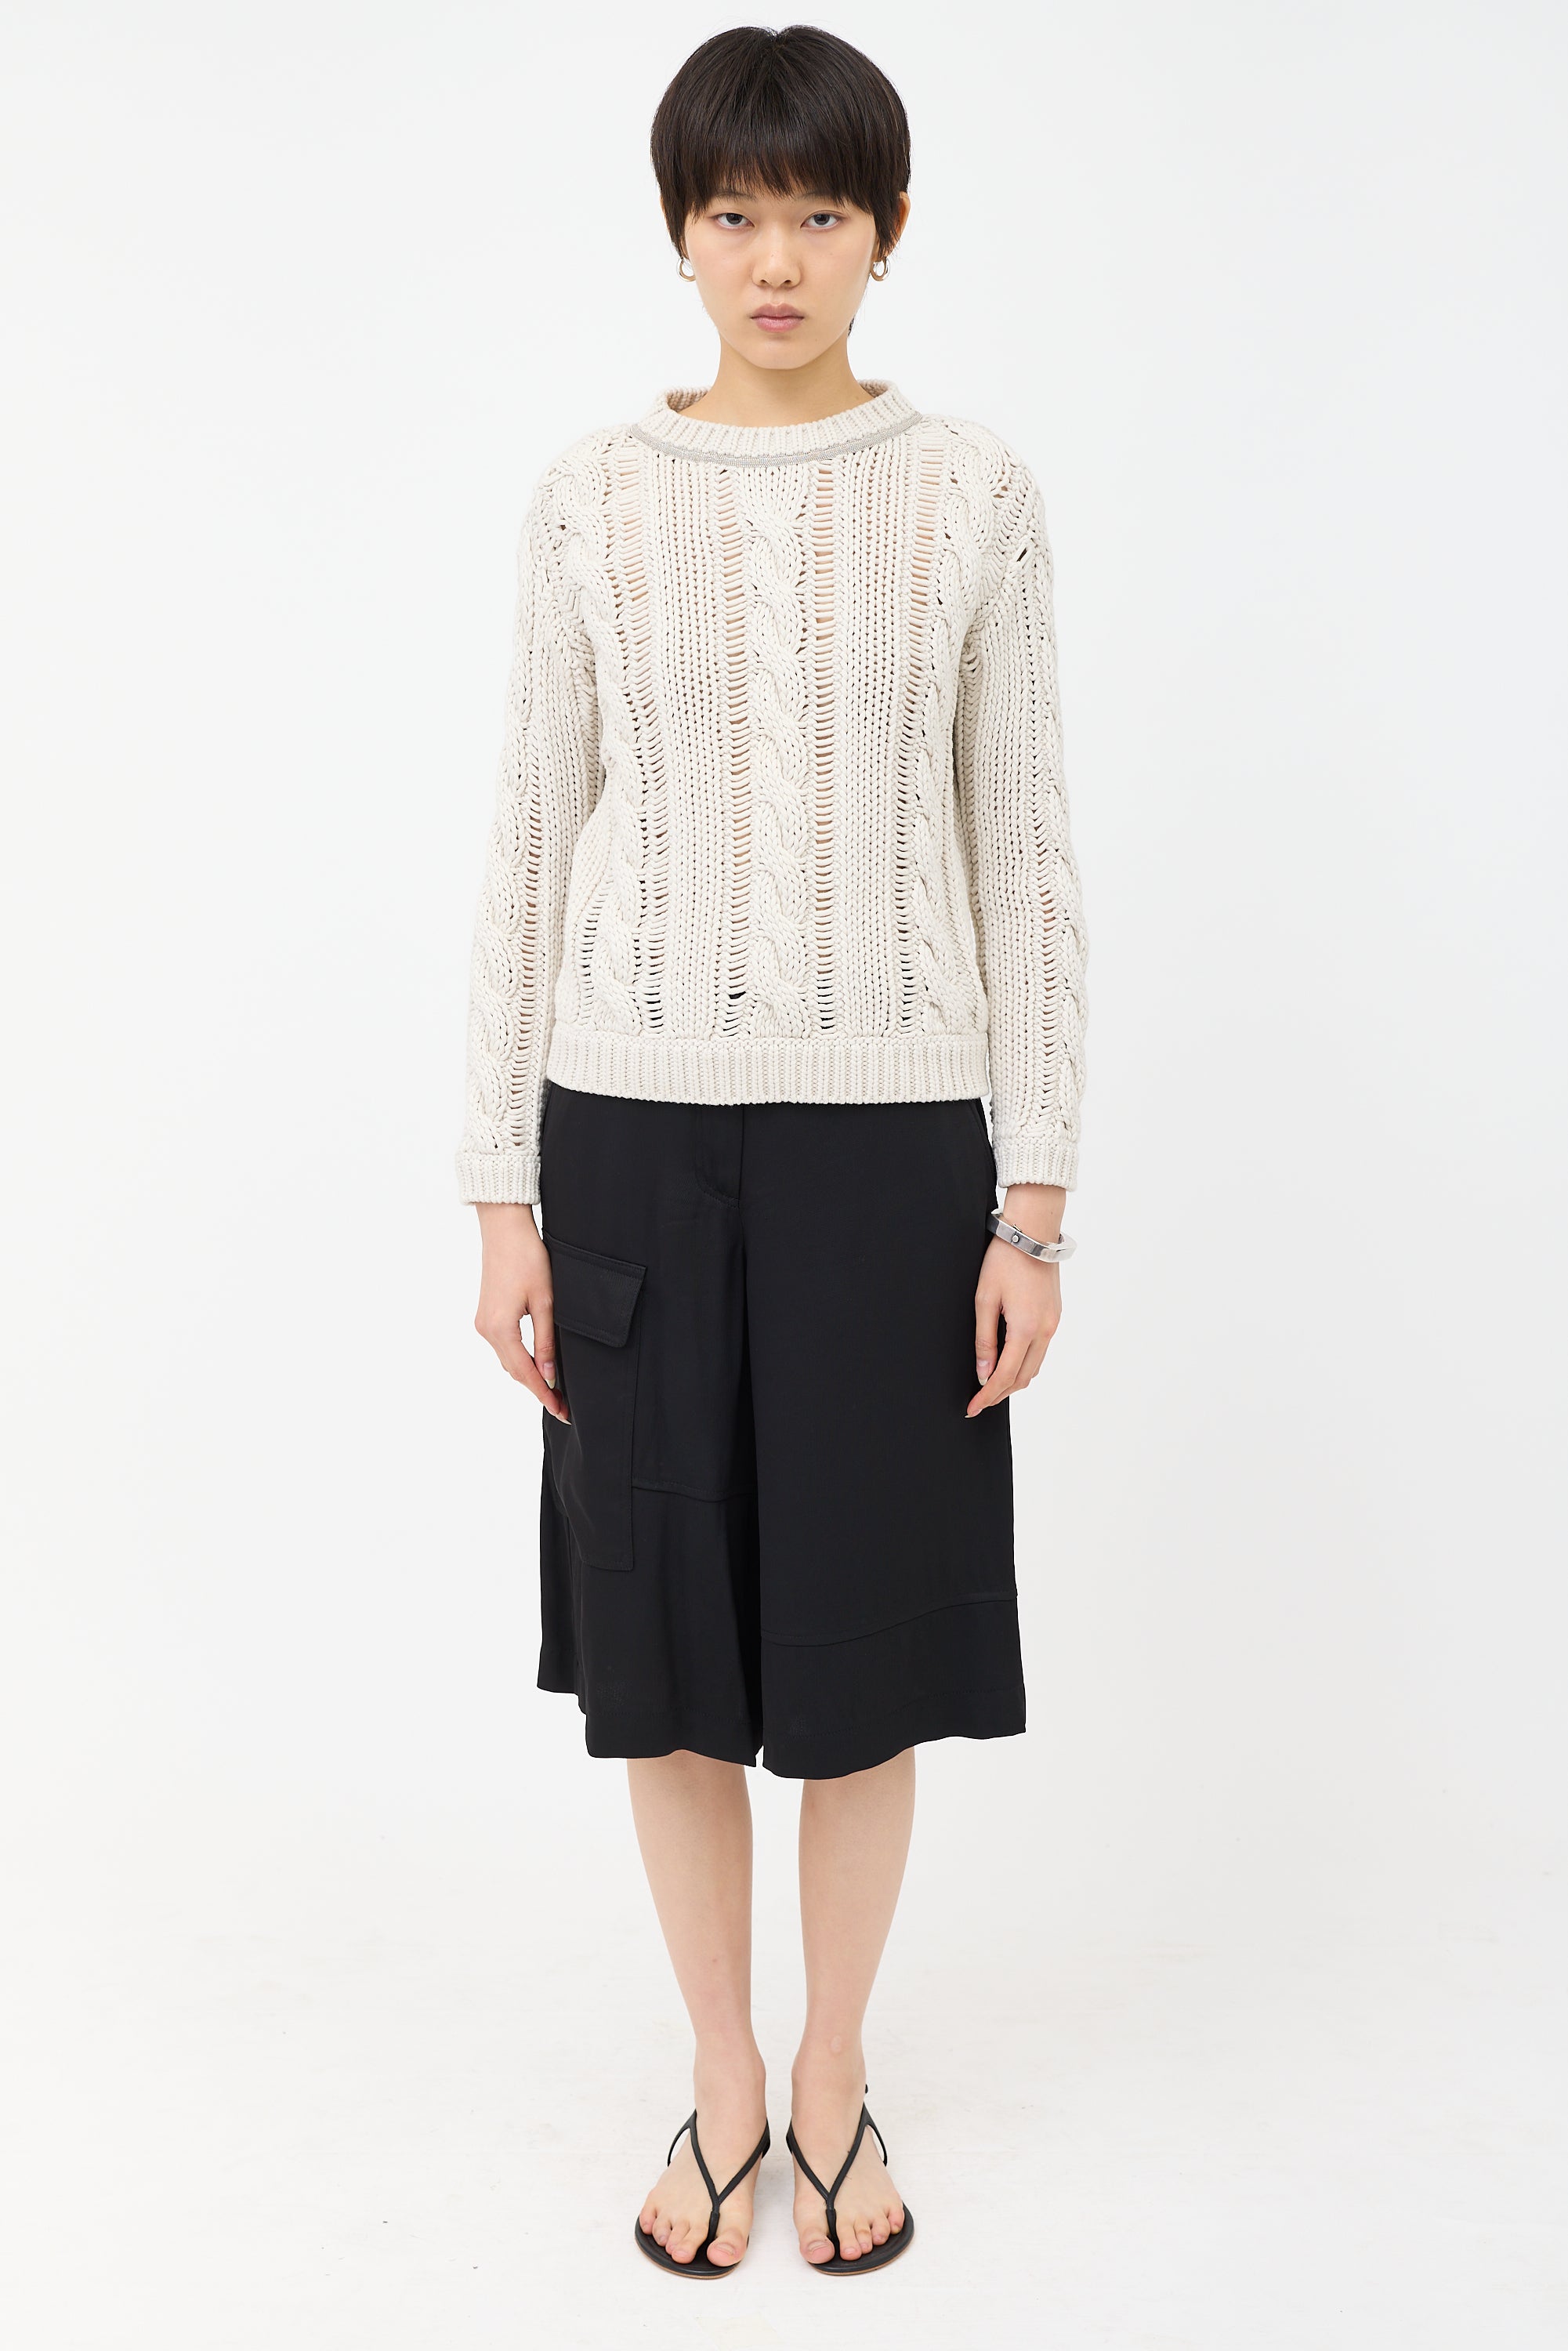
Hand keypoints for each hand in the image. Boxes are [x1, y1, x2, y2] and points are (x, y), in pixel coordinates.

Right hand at [473, 1203, 567, 1419]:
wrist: (503, 1229)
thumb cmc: (528, 1258)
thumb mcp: (546, 1301)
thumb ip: (547, 1341)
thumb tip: (551, 1375)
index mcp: (500, 1328)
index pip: (525, 1372)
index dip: (544, 1394)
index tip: (562, 1412)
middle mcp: (486, 1330)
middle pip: (514, 1371)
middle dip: (538, 1389)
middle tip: (563, 1407)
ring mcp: (482, 1323)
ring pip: (508, 1361)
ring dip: (528, 1376)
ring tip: (554, 1391)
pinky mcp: (485, 1315)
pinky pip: (504, 1347)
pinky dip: (519, 1360)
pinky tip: (537, 1365)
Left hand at [968, 1183, 1065, 1415]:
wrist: (1033, 1232)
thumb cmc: (1004, 1260)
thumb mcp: (984, 1299)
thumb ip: (984, 1340)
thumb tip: (983, 1373)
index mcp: (1026, 1329)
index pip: (1005, 1376)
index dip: (987, 1396)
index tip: (971, 1408)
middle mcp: (1045, 1331)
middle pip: (1023, 1378)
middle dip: (1000, 1393)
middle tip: (978, 1400)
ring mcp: (1054, 1324)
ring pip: (1034, 1367)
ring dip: (1013, 1380)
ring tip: (990, 1385)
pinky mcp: (1055, 1316)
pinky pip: (1041, 1351)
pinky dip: (1024, 1363)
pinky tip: (1008, 1361)